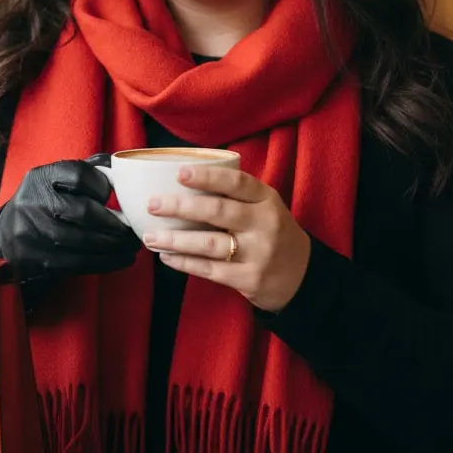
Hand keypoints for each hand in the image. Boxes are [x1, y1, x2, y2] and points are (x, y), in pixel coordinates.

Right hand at [0, 156, 140, 280]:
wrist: (5, 234)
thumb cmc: (44, 202)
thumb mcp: (56, 180)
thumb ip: (88, 171)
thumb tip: (124, 170)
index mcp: (41, 177)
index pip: (79, 175)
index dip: (103, 186)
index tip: (116, 198)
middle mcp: (33, 201)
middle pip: (83, 211)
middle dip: (114, 224)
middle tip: (133, 230)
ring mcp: (31, 231)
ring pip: (81, 240)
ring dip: (113, 246)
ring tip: (131, 246)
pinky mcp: (35, 258)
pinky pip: (75, 262)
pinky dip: (103, 262)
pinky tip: (120, 259)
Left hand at [143, 164, 310, 312]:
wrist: (302, 276)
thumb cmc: (272, 233)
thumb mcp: (265, 207)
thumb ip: (235, 196)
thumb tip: (181, 182)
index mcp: (266, 200)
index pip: (237, 182)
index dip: (208, 177)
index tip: (180, 173)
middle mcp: (265, 224)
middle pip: (217, 211)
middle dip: (180, 206)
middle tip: (152, 204)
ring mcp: (258, 253)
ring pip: (209, 244)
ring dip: (175, 240)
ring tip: (150, 236)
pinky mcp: (249, 279)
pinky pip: (209, 269)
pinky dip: (185, 263)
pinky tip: (167, 256)